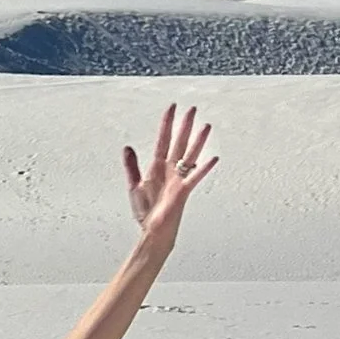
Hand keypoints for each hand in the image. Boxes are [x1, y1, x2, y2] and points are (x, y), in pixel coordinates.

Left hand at [123, 101, 217, 249]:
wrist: (152, 230)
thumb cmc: (146, 211)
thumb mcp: (134, 185)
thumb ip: (131, 166)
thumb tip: (127, 147)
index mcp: (158, 167)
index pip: (163, 139)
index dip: (167, 124)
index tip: (172, 108)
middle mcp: (170, 170)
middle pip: (179, 143)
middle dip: (185, 126)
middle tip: (193, 109)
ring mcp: (178, 179)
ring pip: (190, 155)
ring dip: (198, 141)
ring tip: (206, 126)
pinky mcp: (183, 191)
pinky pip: (195, 177)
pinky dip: (203, 169)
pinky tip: (213, 159)